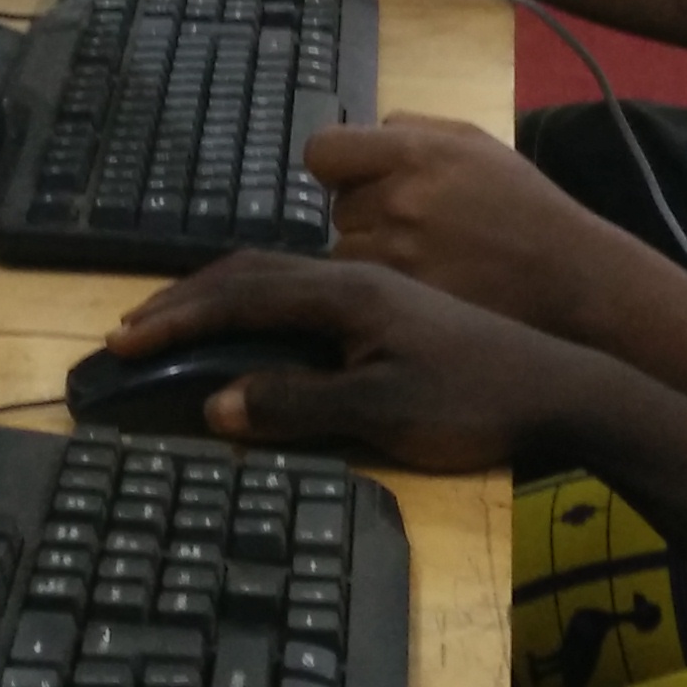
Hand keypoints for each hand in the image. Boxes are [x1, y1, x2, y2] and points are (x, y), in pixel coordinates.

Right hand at [108, 255, 643, 472]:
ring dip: (220, 299)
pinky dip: (259, 307)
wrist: (563, 387)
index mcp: (347, 293)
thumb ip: (300, 405)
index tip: (123, 342)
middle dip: (185, 301)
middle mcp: (356, 280)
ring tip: (176, 323)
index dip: (178, 319)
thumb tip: (217, 404)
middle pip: (252, 273)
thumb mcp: (383, 412)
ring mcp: (378, 292)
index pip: (241, 295)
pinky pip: (305, 294)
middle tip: (129, 332)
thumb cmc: (474, 401)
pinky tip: (257, 329)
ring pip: (279, 278)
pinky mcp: (395, 311)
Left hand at [307, 116, 686, 348]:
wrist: (572, 275)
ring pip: (345, 252)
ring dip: (371, 256)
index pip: (322, 151)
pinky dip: (384, 288)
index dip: (335, 165)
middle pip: (337, 207)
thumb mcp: (477, 144)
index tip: (354, 178)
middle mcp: (400, 200)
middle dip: (365, 214)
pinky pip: (365, 289)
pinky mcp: (407, 300)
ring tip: (419, 260)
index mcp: (415, 152)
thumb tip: (367, 130)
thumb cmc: (525, 205)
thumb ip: (414, 128)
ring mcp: (400, 256)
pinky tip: (422, 285)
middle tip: (411, 226)